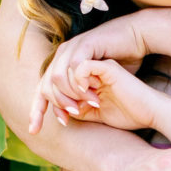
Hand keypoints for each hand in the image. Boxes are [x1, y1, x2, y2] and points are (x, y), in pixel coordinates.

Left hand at [29, 15, 148, 132]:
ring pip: (56, 76)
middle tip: (75, 114)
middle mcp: (62, 55)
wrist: (136, 38)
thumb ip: (82, 102)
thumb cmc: (118, 64)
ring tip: (85, 104)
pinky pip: (75, 64)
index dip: (36, 111)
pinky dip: (78, 79)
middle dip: (57, 105)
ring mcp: (73, 48)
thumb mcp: (97, 90)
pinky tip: (89, 90)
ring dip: (68, 94)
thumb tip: (68, 117)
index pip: (41, 91)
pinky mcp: (87, 44)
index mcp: (61, 66)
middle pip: (45, 85)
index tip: (34, 131)